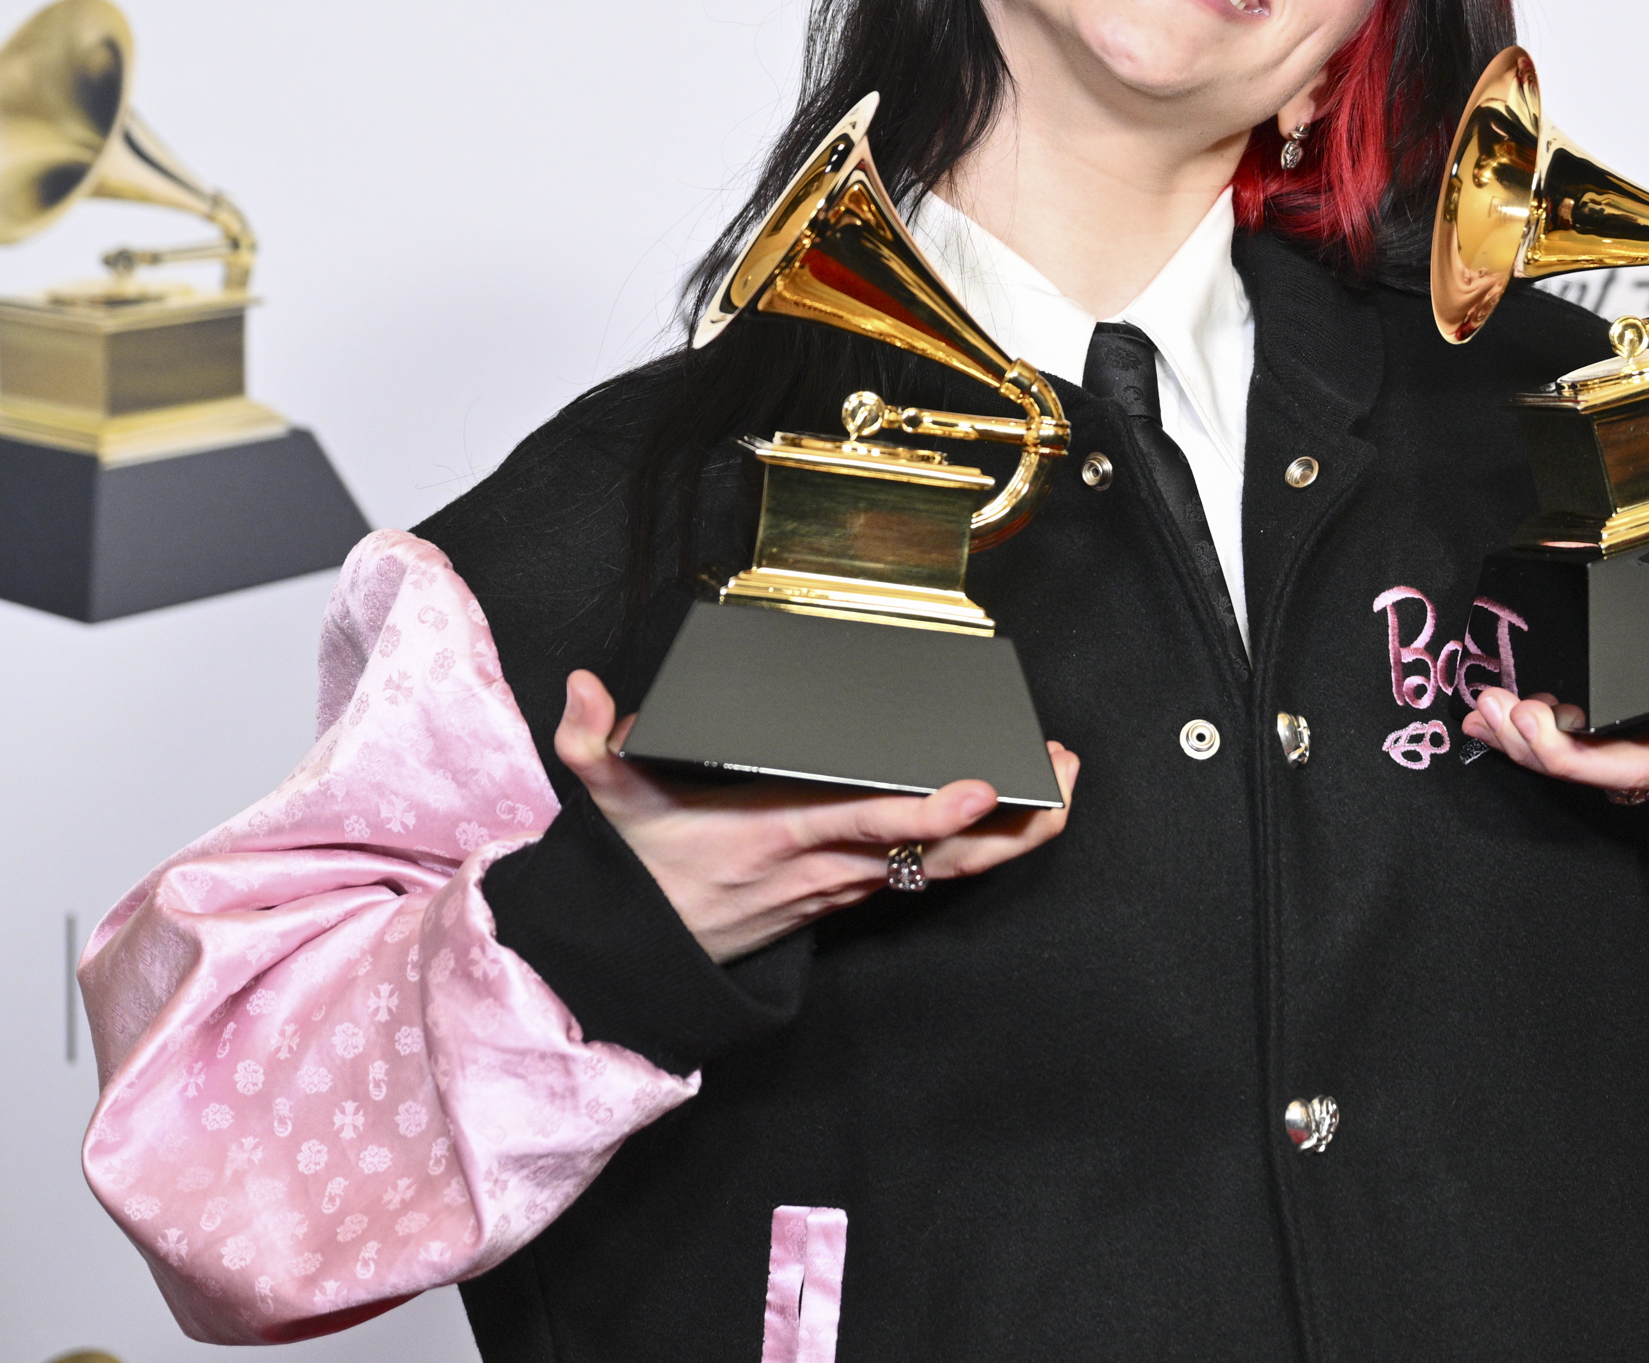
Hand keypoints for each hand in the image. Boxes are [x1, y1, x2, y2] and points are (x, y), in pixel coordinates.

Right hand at [555, 670, 1079, 961]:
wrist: (641, 957)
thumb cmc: (639, 873)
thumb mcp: (606, 805)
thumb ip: (590, 742)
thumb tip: (583, 689)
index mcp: (779, 835)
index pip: (866, 822)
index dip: (927, 810)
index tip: (980, 787)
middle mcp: (826, 867)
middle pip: (935, 856)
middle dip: (1010, 822)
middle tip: (1064, 776)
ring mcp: (845, 887)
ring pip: (945, 870)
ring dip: (1011, 835)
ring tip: (1065, 786)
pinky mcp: (850, 895)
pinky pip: (931, 878)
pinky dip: (981, 850)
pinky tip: (1020, 820)